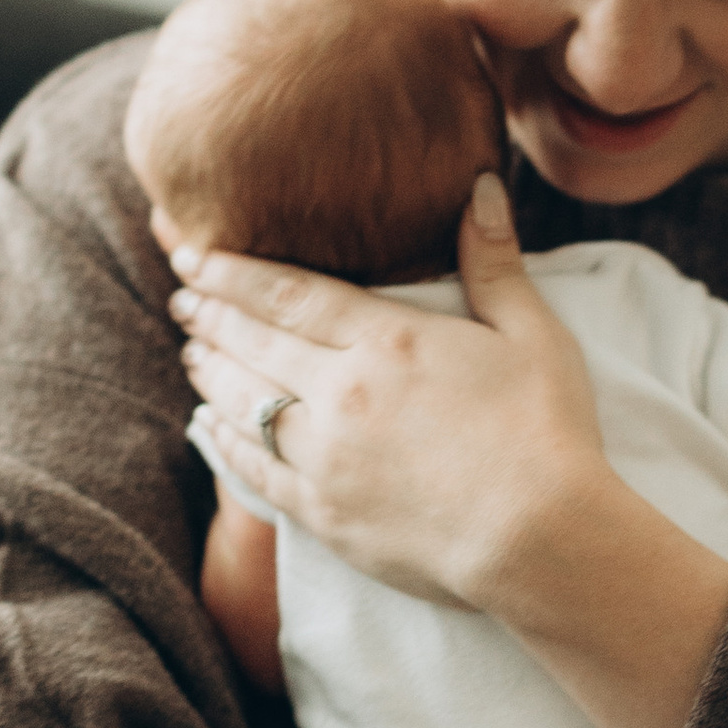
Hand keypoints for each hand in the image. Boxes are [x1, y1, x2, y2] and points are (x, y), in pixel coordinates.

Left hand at [171, 172, 606, 611]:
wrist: (538, 540)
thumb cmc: (548, 433)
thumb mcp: (533, 335)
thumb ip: (494, 262)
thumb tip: (481, 186)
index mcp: (388, 341)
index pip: (288, 294)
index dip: (232, 272)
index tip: (194, 255)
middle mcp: (342, 394)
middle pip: (255, 343)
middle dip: (211, 314)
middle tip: (180, 296)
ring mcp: (325, 458)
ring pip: (245, 403)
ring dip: (211, 372)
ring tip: (191, 350)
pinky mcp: (323, 513)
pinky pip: (255, 470)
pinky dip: (226, 443)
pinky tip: (209, 426)